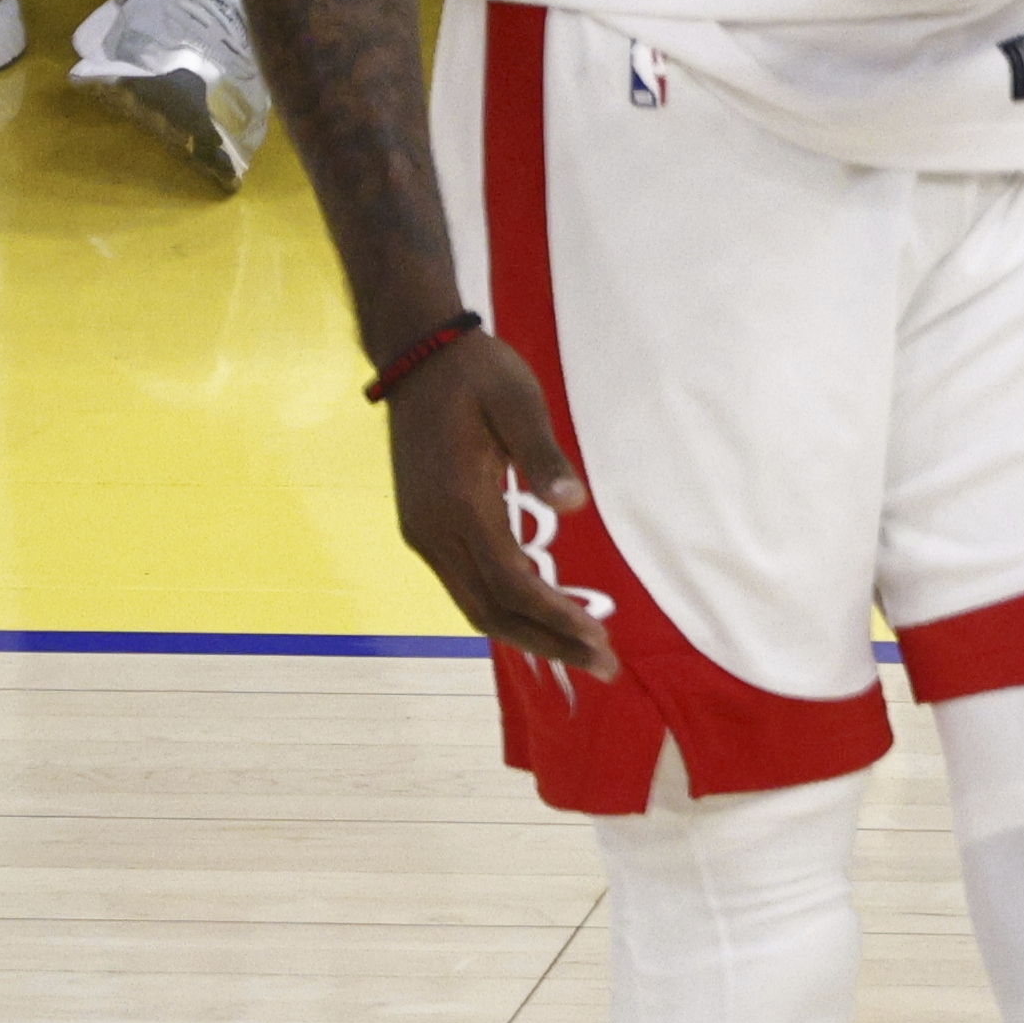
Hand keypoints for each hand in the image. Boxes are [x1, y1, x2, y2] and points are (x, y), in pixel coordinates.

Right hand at [384, 333, 617, 677]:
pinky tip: (544, 610)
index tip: (600, 637)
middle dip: (548, 642)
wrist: (418, 357)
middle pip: (490, 611)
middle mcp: (433, 531)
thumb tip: (575, 504)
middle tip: (605, 665)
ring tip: (582, 649)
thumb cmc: (478, 375)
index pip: (510, 583)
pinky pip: (467, 584)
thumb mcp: (519, 402)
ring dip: (528, 632)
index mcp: (458, 504)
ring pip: (475, 604)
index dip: (554, 615)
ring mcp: (424, 533)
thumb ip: (544, 455)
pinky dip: (506, 606)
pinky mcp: (425, 528)